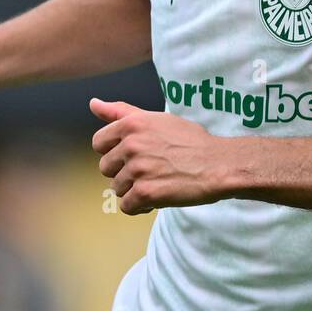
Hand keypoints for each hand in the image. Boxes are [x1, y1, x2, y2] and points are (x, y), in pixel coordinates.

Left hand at [89, 98, 224, 214]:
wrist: (218, 164)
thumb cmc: (189, 141)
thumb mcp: (156, 119)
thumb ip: (121, 112)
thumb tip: (93, 103)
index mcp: (131, 124)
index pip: (98, 143)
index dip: (115, 152)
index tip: (133, 155)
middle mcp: (131, 145)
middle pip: (106, 168)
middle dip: (124, 172)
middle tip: (150, 170)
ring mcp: (138, 169)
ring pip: (116, 188)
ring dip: (134, 190)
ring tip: (157, 182)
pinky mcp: (146, 192)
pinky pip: (127, 206)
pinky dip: (140, 206)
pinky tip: (156, 198)